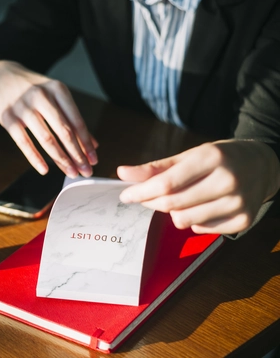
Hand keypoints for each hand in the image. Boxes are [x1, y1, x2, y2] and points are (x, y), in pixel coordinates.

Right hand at [0, 60, 97, 177]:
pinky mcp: (7, 118)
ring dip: (60, 159)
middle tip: (85, 171)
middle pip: (64, 131)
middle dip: (77, 154)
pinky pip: (24, 142)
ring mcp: (23, 107)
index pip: (76, 121)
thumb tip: (92, 145)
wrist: (1, 77)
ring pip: (46, 138)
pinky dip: (35, 158)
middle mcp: (41, 96)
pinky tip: (44, 170)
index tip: (94, 160)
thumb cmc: (32, 89)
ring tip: (70, 172)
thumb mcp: (54, 95)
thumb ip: (72, 119)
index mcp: (57, 90)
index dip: (86, 143)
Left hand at [117, 140, 279, 234]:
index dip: (140, 192)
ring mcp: (237, 202)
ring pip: (184, 220)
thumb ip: (155, 167)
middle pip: (172, 204)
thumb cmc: (219, 158)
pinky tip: (201, 207)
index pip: (166, 183)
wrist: (262, 165)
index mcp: (210, 158)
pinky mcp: (243, 220)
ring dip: (172, 213)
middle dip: (151, 203)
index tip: (125, 196)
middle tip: (146, 197)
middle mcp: (226, 180)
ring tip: (181, 199)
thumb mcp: (189, 155)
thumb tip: (122, 173)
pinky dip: (193, 221)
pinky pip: (201, 229)